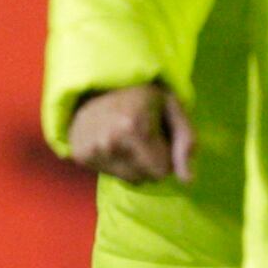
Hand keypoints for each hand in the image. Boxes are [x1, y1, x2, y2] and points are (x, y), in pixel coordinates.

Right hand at [65, 81, 194, 184]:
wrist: (95, 86)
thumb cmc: (141, 97)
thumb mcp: (172, 107)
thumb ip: (187, 141)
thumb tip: (187, 180)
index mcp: (134, 126)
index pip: (162, 171)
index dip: (166, 155)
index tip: (159, 136)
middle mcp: (109, 141)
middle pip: (146, 178)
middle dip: (151, 162)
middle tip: (143, 136)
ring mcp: (91, 150)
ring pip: (130, 179)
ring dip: (135, 164)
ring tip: (128, 139)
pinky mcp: (79, 156)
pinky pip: (112, 176)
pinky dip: (117, 163)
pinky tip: (112, 143)